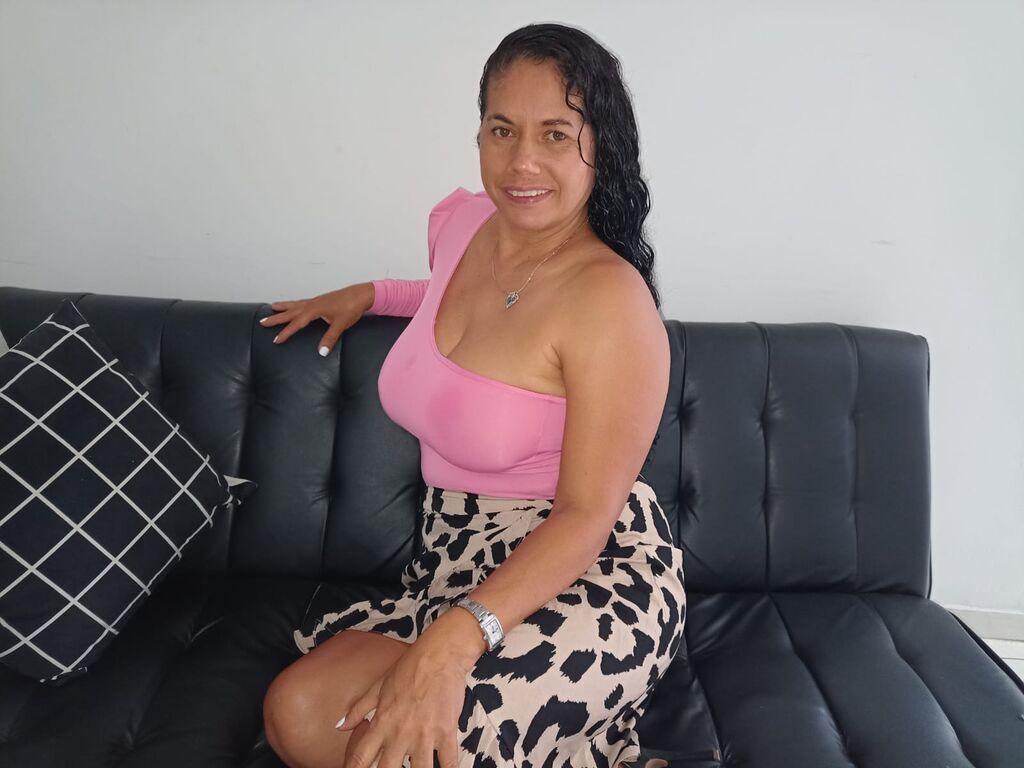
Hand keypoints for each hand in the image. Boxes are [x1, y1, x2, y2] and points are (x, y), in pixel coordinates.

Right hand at [259, 283, 373, 355]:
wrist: (361, 295)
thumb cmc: (351, 308)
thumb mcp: (340, 325)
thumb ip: (330, 338)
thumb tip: (322, 352)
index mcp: (314, 310)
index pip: (297, 323)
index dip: (286, 332)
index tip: (276, 340)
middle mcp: (312, 304)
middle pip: (290, 312)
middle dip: (276, 318)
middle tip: (262, 322)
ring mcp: (315, 301)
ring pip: (294, 305)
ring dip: (283, 307)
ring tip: (271, 307)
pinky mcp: (320, 300)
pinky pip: (301, 302)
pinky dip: (293, 304)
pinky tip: (293, 306)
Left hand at [335, 638, 468, 767]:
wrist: (439, 655)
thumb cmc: (409, 668)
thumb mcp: (378, 687)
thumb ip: (358, 710)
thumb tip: (340, 726)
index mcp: (381, 723)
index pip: (360, 758)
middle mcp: (400, 733)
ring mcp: (424, 735)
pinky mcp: (446, 732)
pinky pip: (449, 762)